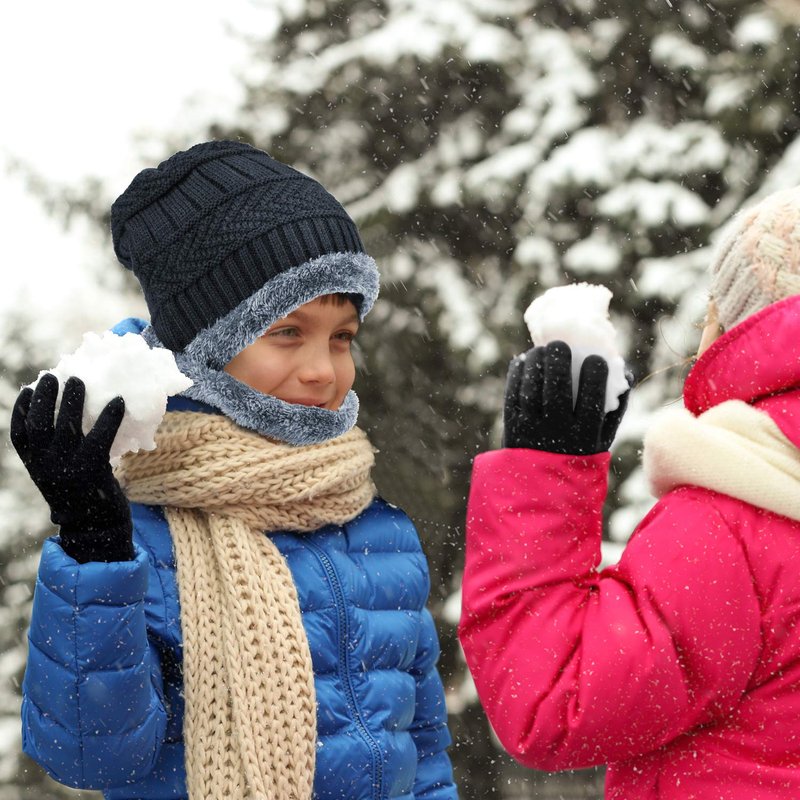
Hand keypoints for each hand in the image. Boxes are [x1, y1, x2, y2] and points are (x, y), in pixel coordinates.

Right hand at [10, 373, 133, 562]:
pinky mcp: (92, 470)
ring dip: (71, 401)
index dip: (21, 410)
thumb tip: (69, 415)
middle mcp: (45, 467)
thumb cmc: (82, 494)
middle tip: (53, 376)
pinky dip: (109, 417)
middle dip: (45, 398)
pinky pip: (100, 437)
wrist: (96, 529)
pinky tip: (118, 401)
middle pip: (39, 425)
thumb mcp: (59, 474)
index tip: (28, 389)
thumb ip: (57, 452)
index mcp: (35, 467)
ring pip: (65, 427)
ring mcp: (67, 468)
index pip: (19, 435)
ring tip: (77, 380)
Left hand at [502, 341, 631, 454]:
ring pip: (532, 389)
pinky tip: (525, 361)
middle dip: (560, 361)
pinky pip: (513, 394)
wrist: (542, 488)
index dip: (595, 372)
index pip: (592, 398)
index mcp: (585, 436)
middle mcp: (558, 433)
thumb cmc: (579, 454)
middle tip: (561, 345)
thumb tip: (626, 371)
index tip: (595, 358)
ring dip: (536, 363)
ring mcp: (532, 430)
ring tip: (542, 349)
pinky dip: (518, 374)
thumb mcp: (602, 440)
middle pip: (558, 389)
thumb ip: (616, 408)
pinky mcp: (512, 428)